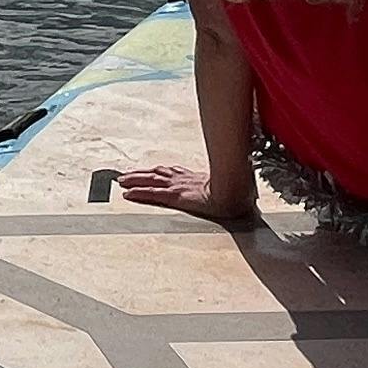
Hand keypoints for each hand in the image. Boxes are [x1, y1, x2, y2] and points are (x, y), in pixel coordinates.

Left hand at [113, 162, 256, 225]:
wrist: (236, 191)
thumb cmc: (238, 191)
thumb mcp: (233, 187)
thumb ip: (233, 185)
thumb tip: (246, 186)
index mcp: (196, 178)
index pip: (174, 172)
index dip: (160, 171)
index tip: (152, 171)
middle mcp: (184, 179)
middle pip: (157, 174)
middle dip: (141, 174)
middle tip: (126, 175)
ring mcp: (178, 187)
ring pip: (150, 181)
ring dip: (134, 180)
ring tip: (121, 181)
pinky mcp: (175, 197)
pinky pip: (153, 195)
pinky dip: (138, 193)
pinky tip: (127, 195)